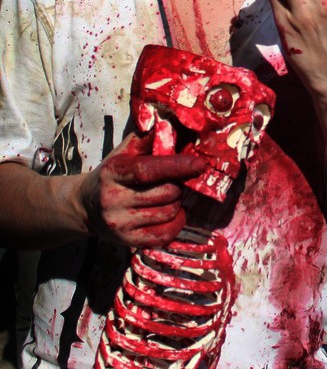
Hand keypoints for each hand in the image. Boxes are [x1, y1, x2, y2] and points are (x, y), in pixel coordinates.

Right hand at [79, 132, 206, 247]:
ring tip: (170, 196)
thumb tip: (172, 126)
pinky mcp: (128, 242)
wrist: (85, 206)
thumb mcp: (123, 152)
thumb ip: (146, 139)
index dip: (176, 166)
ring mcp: (120, 224)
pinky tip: (173, 213)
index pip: (147, 170)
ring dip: (177, 202)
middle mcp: (113, 199)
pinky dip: (176, 222)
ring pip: (168, 212)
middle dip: (178, 185)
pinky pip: (165, 235)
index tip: (199, 163)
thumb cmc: (112, 174)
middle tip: (176, 181)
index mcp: (113, 172)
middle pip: (164, 193)